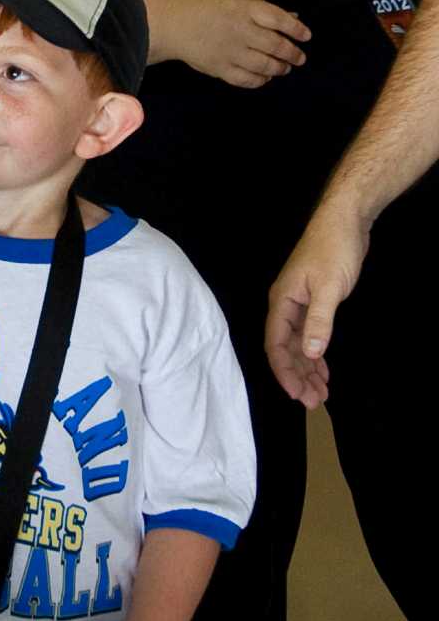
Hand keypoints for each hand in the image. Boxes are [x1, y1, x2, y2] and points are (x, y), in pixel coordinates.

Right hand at [158, 0, 310, 88]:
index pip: (280, 20)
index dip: (297, 30)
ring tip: (285, 69)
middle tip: (299, 58)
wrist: (171, 24)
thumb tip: (292, 18)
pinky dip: (260, 80)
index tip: (306, 36)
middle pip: (275, 45)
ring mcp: (229, 51)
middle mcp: (240, 30)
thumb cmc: (205, 6)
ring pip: (264, 65)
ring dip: (279, 68)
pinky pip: (245, 79)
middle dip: (292, 54)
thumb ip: (263, 9)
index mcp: (245, 9)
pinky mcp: (219, 68)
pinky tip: (264, 77)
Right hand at [266, 201, 368, 406]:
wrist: (345, 219)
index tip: (298, 393)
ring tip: (320, 392)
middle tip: (314, 401)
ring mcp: (299, 304)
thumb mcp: (331, 288)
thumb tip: (312, 354)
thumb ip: (320, 321)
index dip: (285, 371)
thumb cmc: (335, 249)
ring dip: (307, 368)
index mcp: (282, 303)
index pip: (276, 345)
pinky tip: (323, 368)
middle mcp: (285, 306)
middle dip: (298, 376)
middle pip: (286, 349)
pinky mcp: (314, 302)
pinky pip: (309, 334)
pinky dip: (316, 353)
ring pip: (298, 344)